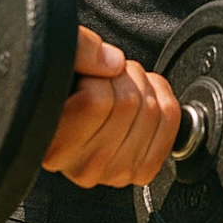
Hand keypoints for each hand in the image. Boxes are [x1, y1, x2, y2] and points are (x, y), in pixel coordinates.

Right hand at [41, 26, 182, 189]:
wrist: (73, 113)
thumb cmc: (62, 86)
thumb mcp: (55, 56)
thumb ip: (78, 50)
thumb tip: (114, 63)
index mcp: (52, 142)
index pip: (95, 101)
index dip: (99, 75)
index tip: (89, 74)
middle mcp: (81, 166)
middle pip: (128, 103)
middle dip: (124, 76)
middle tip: (109, 77)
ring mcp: (113, 172)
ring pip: (151, 110)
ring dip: (143, 85)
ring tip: (122, 86)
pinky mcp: (141, 170)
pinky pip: (170, 122)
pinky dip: (163, 98)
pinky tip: (143, 97)